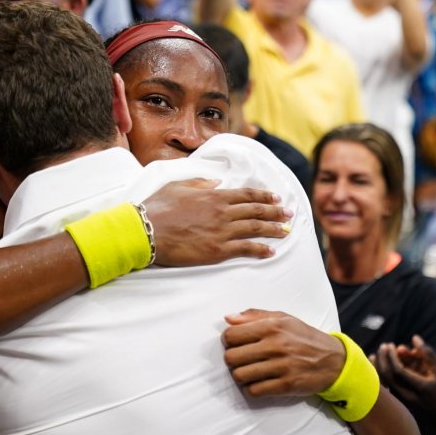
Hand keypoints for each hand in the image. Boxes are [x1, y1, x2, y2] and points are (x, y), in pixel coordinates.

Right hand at [142, 178, 291, 265]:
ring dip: (273, 229)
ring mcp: (222, 232)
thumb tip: (216, 182)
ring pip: (255, 228)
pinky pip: (245, 249)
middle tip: (288, 214)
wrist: (147, 231)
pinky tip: (270, 251)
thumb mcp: (178, 186)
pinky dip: (260, 249)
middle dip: (275, 212)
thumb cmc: (158, 208)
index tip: (276, 198)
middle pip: (256, 210)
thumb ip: (200, 183)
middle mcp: (222, 212)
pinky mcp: (217, 250)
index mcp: (214, 195)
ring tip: (286, 231)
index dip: (264, 196)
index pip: (247, 195)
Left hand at [222, 309, 345, 396]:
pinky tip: (257, 382)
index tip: (234, 343)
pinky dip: (251, 388)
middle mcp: (275, 346)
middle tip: (241, 359)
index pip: (231, 335)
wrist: (334, 360)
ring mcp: (281, 367)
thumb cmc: (304, 337)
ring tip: (248, 371)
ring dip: (240, 375)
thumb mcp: (283, 318)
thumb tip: (228, 318)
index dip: (228, 340)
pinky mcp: (286, 385)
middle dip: (232, 359)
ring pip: (240, 376)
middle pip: (231, 357)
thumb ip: (254, 316)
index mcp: (272, 326)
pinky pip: (254, 391)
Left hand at [374, 335, 435, 426]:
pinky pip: (385, 388)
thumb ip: (429, 354)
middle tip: (384, 346)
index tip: (391, 345)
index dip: (392, 356)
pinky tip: (375, 368)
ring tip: (374, 354)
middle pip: (388, 375)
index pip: (399, 370)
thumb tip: (415, 338)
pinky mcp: (399, 402)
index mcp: (419, 387)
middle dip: (383, 358)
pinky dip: (379, 376)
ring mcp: (402, 399)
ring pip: (384, 382)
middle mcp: (407, 394)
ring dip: (378, 367)